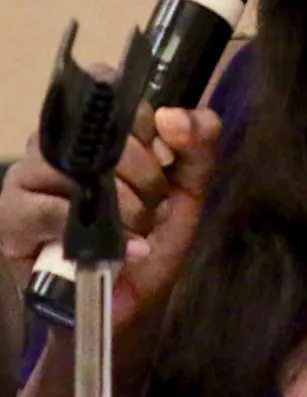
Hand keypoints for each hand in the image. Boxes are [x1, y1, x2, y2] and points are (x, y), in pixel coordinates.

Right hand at [0, 81, 220, 331]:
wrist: (130, 305)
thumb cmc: (152, 238)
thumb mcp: (189, 188)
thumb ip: (199, 143)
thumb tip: (173, 115)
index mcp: (98, 131)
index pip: (110, 92)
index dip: (144, 124)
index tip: (164, 158)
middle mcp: (57, 146)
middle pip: (97, 130)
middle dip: (142, 173)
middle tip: (153, 206)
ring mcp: (27, 179)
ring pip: (71, 165)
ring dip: (119, 202)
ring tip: (137, 228)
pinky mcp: (10, 219)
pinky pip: (47, 208)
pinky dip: (90, 228)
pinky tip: (119, 246)